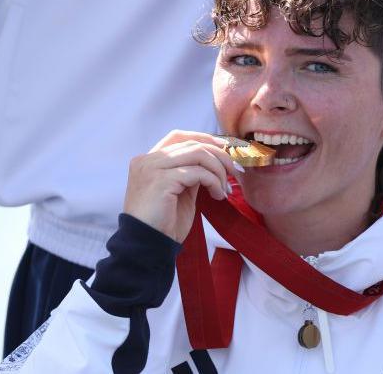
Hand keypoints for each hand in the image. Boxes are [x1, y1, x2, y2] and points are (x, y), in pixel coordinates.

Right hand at [123, 130, 241, 242]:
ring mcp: (152, 168)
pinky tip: (217, 195)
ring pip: (198, 154)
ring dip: (219, 170)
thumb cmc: (163, 223)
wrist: (147, 246)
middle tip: (235, 171)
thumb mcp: (179, 192)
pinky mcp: (162, 180)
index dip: (206, 139)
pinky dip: (214, 182)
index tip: (226, 150)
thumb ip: (190, 173)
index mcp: (149, 160)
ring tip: (225, 189)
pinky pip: (198, 172)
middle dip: (220, 155)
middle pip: (193, 143)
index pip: (180, 136)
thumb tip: (215, 161)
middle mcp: (148, 160)